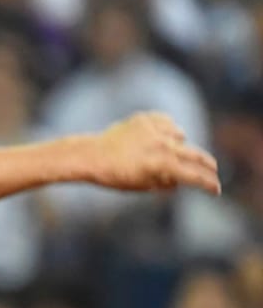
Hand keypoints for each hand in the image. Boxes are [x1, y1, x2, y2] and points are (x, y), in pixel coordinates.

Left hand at [90, 112, 220, 195]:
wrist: (91, 155)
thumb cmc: (113, 175)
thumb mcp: (139, 186)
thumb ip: (162, 183)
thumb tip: (178, 182)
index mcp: (160, 165)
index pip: (192, 175)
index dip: (206, 184)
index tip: (216, 190)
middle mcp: (161, 145)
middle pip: (194, 154)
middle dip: (206, 165)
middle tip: (214, 170)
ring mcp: (155, 129)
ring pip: (180, 137)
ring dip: (178, 147)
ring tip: (164, 155)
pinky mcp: (147, 118)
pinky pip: (167, 124)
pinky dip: (166, 132)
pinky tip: (157, 139)